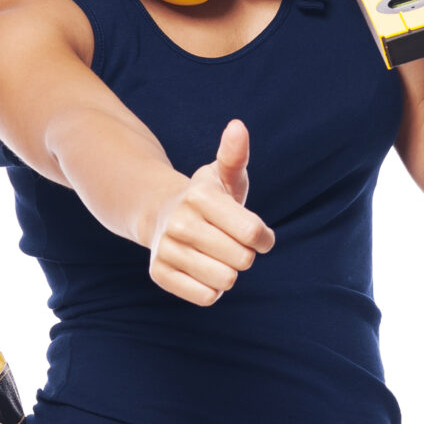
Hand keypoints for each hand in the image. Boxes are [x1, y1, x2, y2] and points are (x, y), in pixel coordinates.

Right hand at [148, 120, 274, 305]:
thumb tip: (238, 127)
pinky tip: (204, 270)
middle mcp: (179, 222)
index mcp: (200, 197)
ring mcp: (166, 249)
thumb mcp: (223, 175)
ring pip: (225, 281)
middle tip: (231, 243)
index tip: (258, 234)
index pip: (253, 233)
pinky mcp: (159, 273)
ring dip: (229, 273)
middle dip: (245, 255)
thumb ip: (235, 155)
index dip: (264, 238)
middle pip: (242, 259)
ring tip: (217, 256)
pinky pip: (206, 297)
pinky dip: (212, 289)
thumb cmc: (207, 198)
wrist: (160, 214)